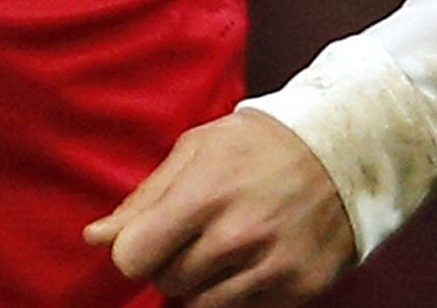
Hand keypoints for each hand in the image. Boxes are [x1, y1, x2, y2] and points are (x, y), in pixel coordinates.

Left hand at [85, 110, 356, 306]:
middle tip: (192, 234)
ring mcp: (270, 267)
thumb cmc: (257, 144)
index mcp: (203, 194)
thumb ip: (144, 198)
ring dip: (200, 284)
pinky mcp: (298, 289)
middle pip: (166, 282)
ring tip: (219, 249)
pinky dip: (237, 294)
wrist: (342, 150)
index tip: (145, 239)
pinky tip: (249, 261)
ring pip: (201, 306)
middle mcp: (236, 236)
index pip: (133, 258)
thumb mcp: (196, 150)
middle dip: (168, 263)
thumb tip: (95, 238)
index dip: (132, 252)